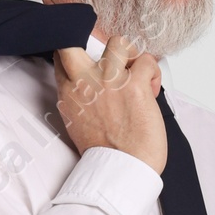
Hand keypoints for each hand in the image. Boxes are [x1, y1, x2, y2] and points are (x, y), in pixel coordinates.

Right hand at [53, 32, 166, 173]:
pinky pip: (148, 60)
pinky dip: (153, 73)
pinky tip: (151, 89)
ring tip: (135, 74)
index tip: (88, 62)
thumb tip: (92, 91)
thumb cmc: (104, 155)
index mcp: (69, 94)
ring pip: (119, 43)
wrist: (120, 171)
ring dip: (130, 56)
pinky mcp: (135, 84)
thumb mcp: (77, 124)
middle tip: (110, 62)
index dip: (75, 54)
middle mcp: (85, 82)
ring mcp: (110, 80)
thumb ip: (80, 101)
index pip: (61, 57)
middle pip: (74, 43)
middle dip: (91, 45)